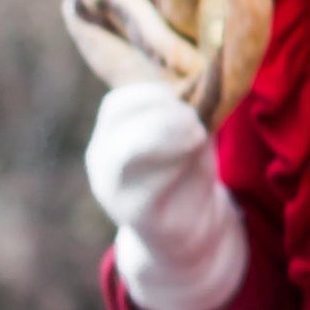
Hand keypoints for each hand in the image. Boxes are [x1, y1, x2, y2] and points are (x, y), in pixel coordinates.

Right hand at [85, 84, 248, 309]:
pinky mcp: (133, 214)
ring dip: (167, 136)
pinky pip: (145, 185)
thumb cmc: (187, 172)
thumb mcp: (187, 133)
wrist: (188, 229)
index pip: (118, 104)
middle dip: (161, 112)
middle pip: (116, 120)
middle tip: (195, 121)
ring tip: (197, 136)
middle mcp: (102, 159)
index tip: (186, 98)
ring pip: (125, 151)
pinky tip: (196, 164)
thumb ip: (188, 110)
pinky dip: (173, 166)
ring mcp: (112, 188)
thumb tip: (206, 80)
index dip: (153, 94)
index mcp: (112, 133)